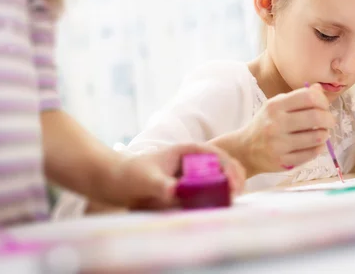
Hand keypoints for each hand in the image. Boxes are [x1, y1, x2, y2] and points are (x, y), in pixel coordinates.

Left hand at [109, 142, 245, 209]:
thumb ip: (160, 185)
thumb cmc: (130, 175)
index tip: (233, 183)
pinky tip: (221, 204)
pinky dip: (219, 194)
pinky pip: (210, 188)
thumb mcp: (145, 180)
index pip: (215, 154)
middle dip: (234, 175)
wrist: (116, 182)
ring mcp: (192, 172)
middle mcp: (192, 160)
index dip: (228, 166)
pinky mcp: (189, 186)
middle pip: (222, 163)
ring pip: (219, 175)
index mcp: (186, 150)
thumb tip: (175, 192)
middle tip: (238, 193)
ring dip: (230, 185)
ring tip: (233, 200)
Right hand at [239, 83, 334, 174]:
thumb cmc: (265, 124)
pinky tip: (315, 145)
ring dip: (325, 134)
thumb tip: (319, 89)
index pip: (308, 97)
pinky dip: (318, 148)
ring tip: (322, 133)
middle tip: (329, 121)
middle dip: (329, 119)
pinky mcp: (283, 161)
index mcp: (275, 106)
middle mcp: (276, 124)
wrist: (245, 150)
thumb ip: (298, 97)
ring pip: (317, 137)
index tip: (324, 106)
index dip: (323, 100)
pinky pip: (311, 154)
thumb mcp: (276, 105)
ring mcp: (279, 144)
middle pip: (316, 117)